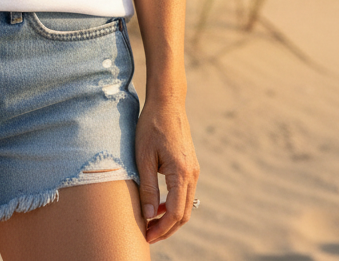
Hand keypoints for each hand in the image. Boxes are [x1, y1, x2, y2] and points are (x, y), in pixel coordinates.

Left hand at [134, 97, 199, 244]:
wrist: (167, 102)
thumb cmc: (151, 126)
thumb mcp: (143, 157)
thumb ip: (148, 188)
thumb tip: (149, 216)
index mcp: (182, 173)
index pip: (175, 213)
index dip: (161, 229)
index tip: (146, 236)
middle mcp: (193, 174)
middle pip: (184, 213)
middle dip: (167, 229)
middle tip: (148, 235)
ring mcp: (194, 170)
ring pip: (186, 204)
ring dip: (170, 218)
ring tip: (151, 224)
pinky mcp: (191, 166)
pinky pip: (185, 193)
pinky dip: (174, 204)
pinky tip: (158, 205)